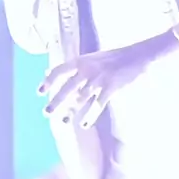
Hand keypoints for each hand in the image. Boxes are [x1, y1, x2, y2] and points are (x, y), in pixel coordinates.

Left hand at [38, 31, 178, 128]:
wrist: (139, 55)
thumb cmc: (114, 58)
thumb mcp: (89, 58)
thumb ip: (69, 67)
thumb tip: (46, 72)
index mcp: (82, 60)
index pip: (60, 70)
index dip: (49, 81)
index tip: (39, 92)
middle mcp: (88, 68)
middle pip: (67, 87)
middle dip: (56, 100)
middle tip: (46, 112)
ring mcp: (100, 78)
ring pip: (81, 97)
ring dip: (71, 111)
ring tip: (63, 122)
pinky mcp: (111, 87)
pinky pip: (98, 104)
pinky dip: (90, 115)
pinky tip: (85, 124)